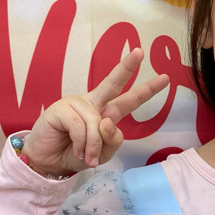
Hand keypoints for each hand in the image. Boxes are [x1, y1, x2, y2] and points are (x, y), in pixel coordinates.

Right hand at [21, 49, 169, 175]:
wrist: (48, 163)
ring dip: (94, 146)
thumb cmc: (76, 155)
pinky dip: (82, 144)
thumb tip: (107, 123)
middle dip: (127, 67)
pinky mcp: (60, 109)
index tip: (166, 78)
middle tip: (139, 52)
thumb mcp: (103, 154)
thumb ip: (112, 140)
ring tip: (87, 157)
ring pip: (97, 123)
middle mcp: (93, 103)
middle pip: (112, 83)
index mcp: (106, 112)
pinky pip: (81, 127)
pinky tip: (77, 150)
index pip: (129, 99)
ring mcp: (76, 103)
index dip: (147, 90)